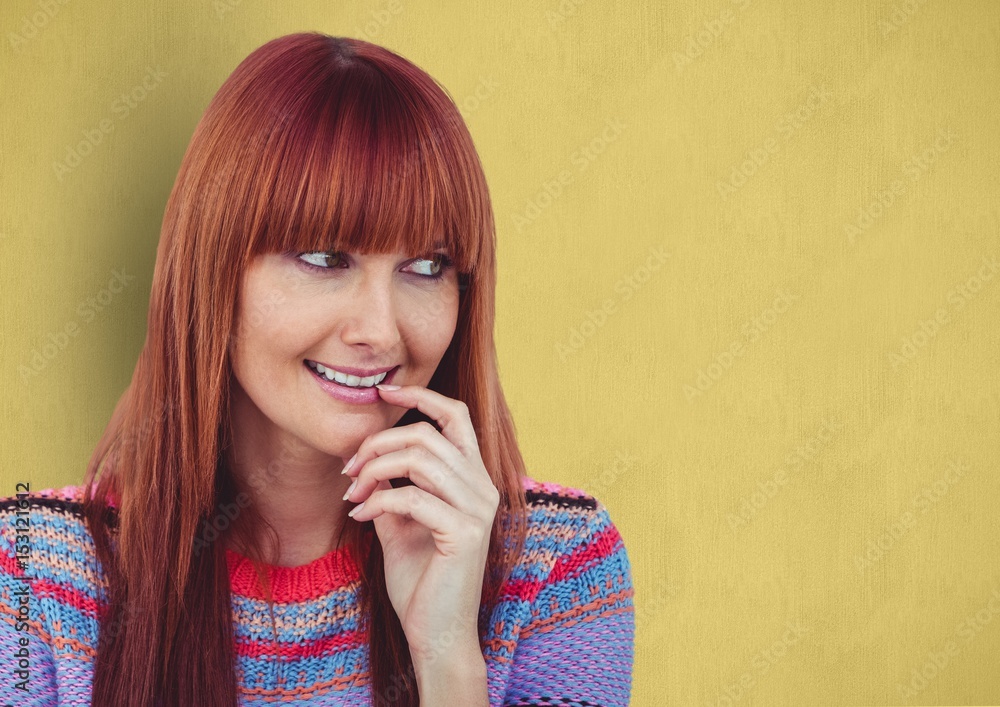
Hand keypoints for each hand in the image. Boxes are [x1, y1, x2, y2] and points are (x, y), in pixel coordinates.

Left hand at [342, 383, 499, 668]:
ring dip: (375, 469)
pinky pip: (411, 497)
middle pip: (429, 434)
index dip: (420, 396)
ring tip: (352, 492)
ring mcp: (478, 509)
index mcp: (474, 480)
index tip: (382, 392)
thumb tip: (367, 460)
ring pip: (421, 458)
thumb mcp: (401, 525)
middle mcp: (484, 487)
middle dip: (380, 443)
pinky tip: (359, 517)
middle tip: (349, 468)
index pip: (456, 417)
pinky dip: (377, 500)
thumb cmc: (422, 582)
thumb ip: (392, 489)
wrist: (438, 635)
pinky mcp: (465, 532)